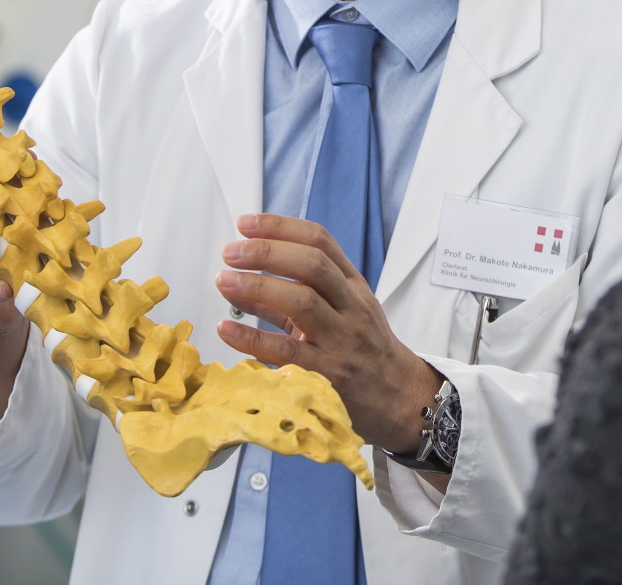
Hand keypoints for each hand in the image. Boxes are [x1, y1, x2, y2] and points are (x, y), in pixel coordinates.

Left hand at [215, 213, 441, 453]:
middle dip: (268, 252)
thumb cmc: (362, 350)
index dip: (281, 228)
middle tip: (230, 251)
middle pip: (312, 266)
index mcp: (353, 285)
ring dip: (257, 286)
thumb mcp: (337, 313)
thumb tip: (238, 283)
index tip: (245, 225)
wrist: (398, 396)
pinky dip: (253, 338)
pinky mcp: (330, 374)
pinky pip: (288, 352)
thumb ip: (289, 297)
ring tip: (223, 280)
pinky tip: (226, 329)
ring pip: (302, 303)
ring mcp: (342, 339)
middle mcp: (351, 306)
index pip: (320, 242)